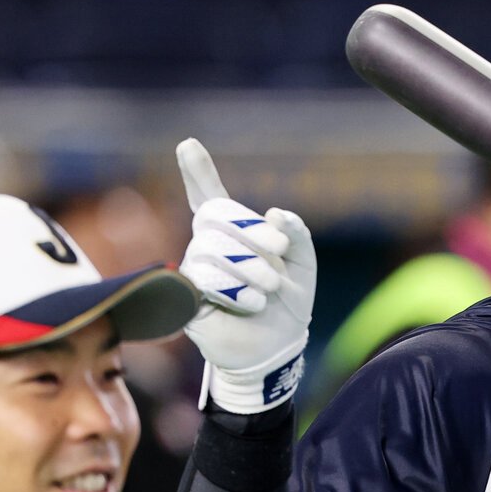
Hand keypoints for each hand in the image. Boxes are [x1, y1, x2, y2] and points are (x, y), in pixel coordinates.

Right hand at [175, 138, 315, 412]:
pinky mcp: (188, 299)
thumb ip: (296, 233)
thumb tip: (275, 213)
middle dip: (253, 235)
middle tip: (279, 258)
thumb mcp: (302, 263)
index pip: (209, 196)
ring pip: (211, 250)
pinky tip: (252, 305)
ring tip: (268, 291)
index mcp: (234, 232)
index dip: (197, 171)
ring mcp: (195, 271)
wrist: (279, 346)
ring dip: (251, 270)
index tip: (188, 144)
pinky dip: (237, 292)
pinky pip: (204, 281)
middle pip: (214, 218)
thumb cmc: (287, 302)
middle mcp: (207, 246)